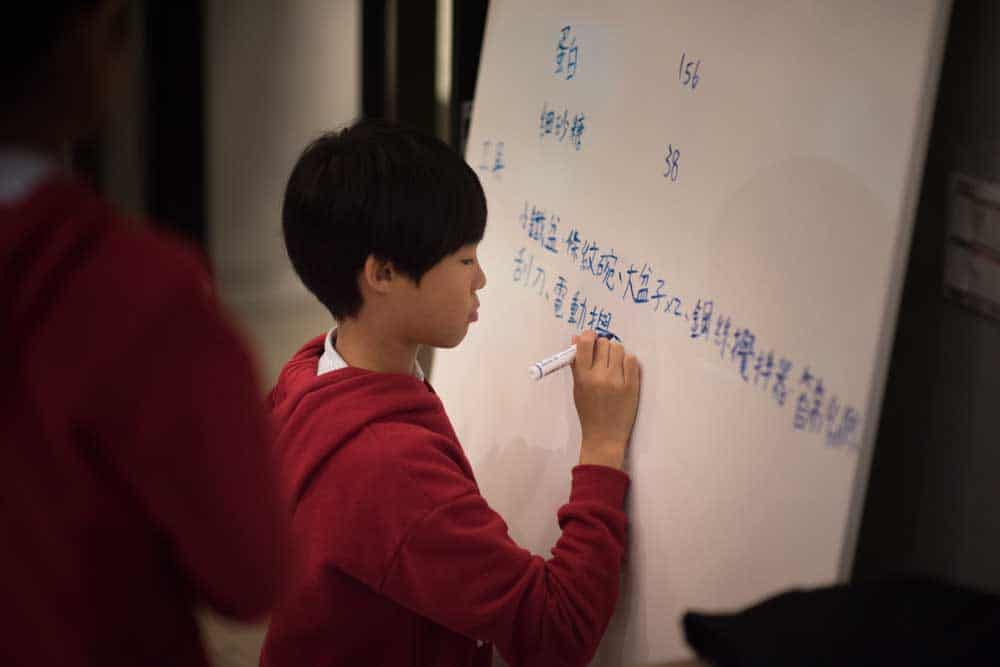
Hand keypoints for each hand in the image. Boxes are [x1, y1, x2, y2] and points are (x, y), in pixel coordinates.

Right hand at [571, 330, 640, 469]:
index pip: (585, 344)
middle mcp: (599, 376)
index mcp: (582, 377)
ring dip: (616, 353)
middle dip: (603, 346)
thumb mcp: (577, 388)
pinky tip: (623, 370)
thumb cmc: (588, 412)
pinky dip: (627, 361)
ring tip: (614, 365)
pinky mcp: (632, 386)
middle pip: (604, 343)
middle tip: (603, 356)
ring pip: (619, 349)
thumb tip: (576, 337)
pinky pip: (632, 360)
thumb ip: (576, 363)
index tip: (591, 338)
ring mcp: (617, 381)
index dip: (588, 336)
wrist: (604, 436)